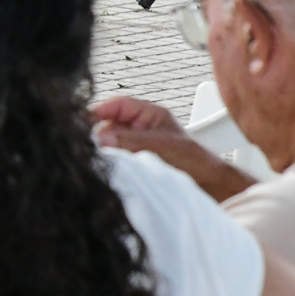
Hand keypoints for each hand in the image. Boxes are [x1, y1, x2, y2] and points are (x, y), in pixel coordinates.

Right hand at [91, 94, 255, 200]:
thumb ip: (131, 141)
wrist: (212, 190)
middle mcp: (140, 129)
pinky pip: (114, 161)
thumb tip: (101, 138)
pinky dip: (109, 165)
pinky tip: (106, 170)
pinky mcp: (134, 165)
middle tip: (89, 145)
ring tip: (99, 159)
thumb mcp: (163, 146)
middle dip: (99, 135)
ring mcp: (136, 147)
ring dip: (104, 152)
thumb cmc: (196, 163)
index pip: (117, 105)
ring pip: (109, 144)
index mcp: (149, 115)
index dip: (98, 111)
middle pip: (108, 125)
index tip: (82, 120)